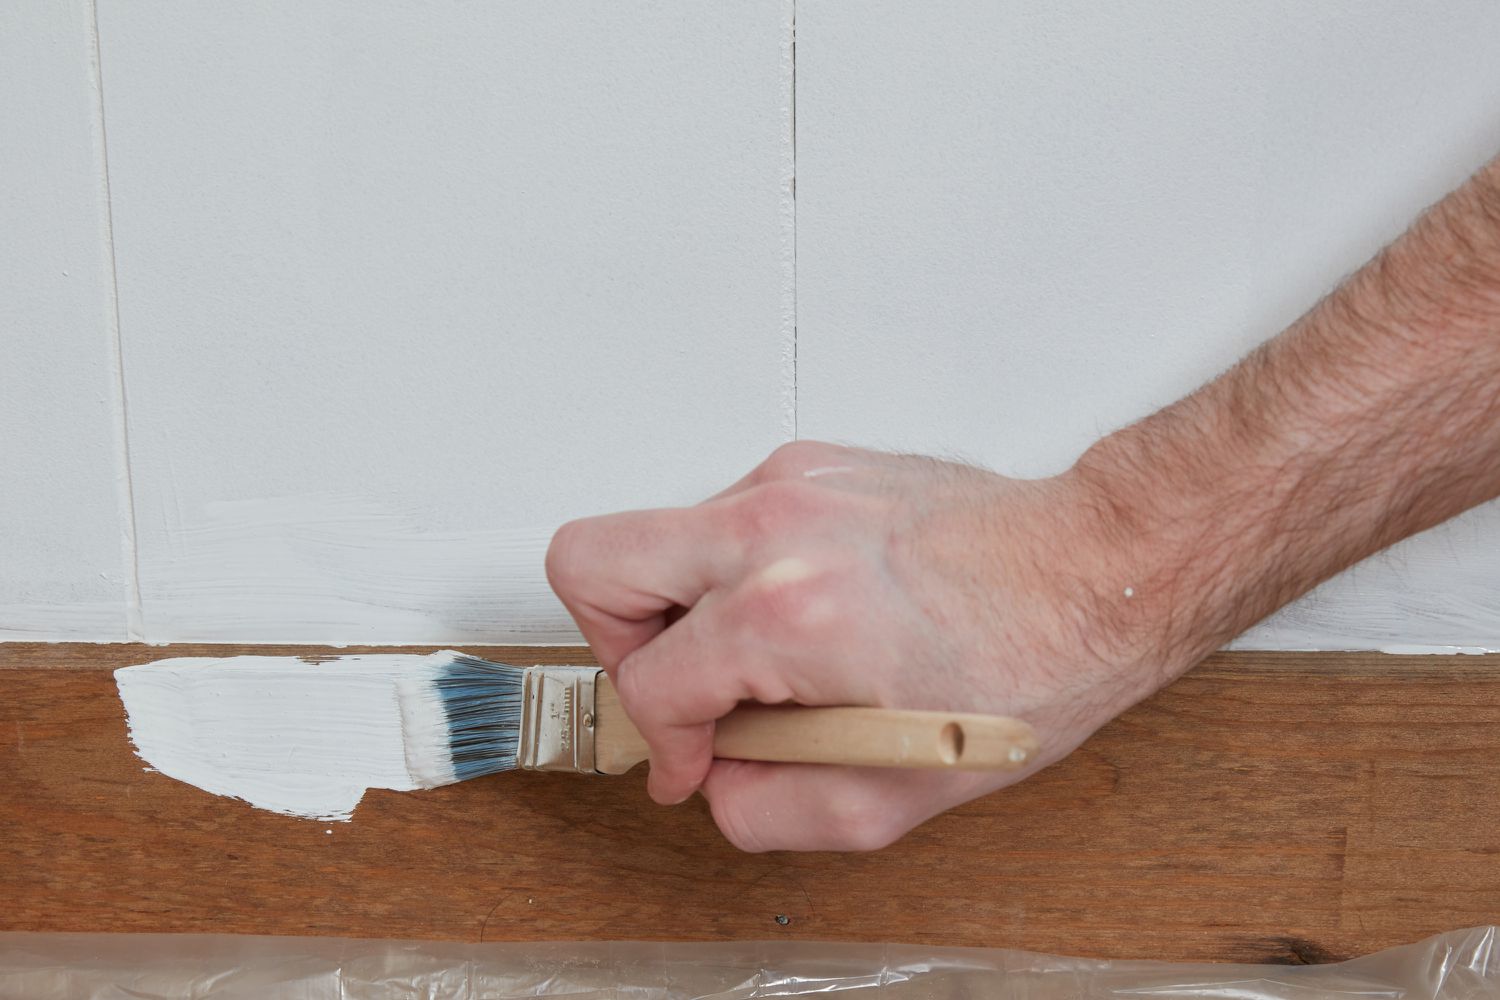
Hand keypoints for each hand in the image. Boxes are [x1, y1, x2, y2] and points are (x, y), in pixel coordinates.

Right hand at [546, 441, 1172, 850]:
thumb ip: (767, 809)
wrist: (1095, 569)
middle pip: (590, 563)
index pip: (649, 682)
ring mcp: (787, 483)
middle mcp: (772, 527)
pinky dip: (733, 576)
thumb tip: (711, 779)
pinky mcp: (808, 465)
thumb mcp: (893, 797)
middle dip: (615, 645)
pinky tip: (803, 616)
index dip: (662, 745)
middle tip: (681, 690)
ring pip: (654, 537)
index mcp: (788, 612)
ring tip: (764, 660)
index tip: (693, 762)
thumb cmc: (1026, 665)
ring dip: (684, 610)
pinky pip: (720, 521)